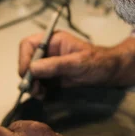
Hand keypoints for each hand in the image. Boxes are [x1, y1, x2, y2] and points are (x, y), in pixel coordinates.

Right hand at [19, 31, 134, 89]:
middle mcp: (48, 51)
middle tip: (34, 89)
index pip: (28, 45)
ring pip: (30, 74)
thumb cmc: (97, 62)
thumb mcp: (77, 63)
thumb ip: (55, 65)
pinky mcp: (52, 77)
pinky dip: (38, 90)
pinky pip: (38, 83)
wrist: (110, 72)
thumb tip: (32, 69)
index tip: (28, 74)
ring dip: (32, 85)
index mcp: (52, 40)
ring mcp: (49, 64)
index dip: (24, 59)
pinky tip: (44, 95)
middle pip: (26, 60)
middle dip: (27, 75)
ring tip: (40, 94)